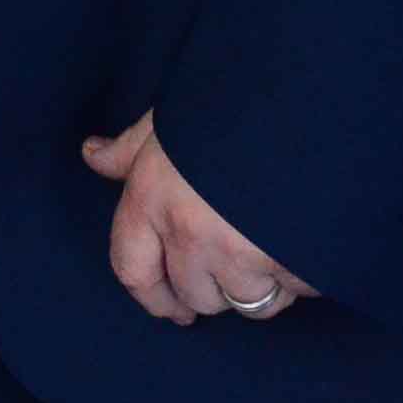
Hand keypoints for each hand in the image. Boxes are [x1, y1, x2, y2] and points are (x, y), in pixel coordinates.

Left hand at [81, 115, 315, 325]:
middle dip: (213, 286)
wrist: (309, 92)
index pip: (133, 270)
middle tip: (235, 260)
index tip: (173, 309)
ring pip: (246, 303)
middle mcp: (190, 233)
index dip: (152, 297)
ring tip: (274, 241)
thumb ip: (130, 148)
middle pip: (194, 296)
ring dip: (260, 284)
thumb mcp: (169, 117)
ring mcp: (242, 253)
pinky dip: (301, 274)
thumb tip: (93, 154)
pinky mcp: (293, 264)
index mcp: (152, 197)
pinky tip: (305, 235)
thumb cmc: (232, 100)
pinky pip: (294, 290)